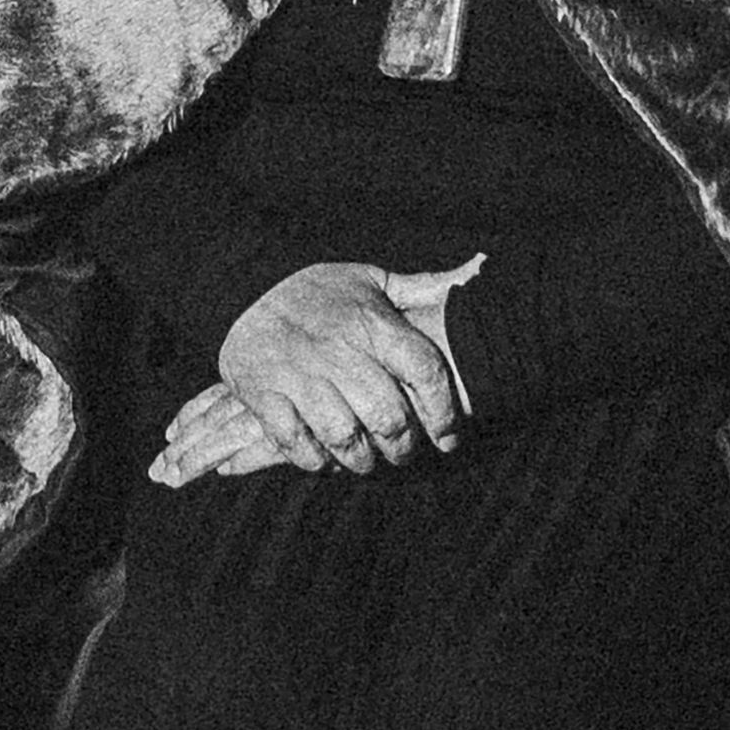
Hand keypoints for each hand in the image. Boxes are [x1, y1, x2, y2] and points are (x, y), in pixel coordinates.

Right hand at [157, 259, 465, 478]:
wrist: (246, 284)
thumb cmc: (319, 291)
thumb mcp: (374, 280)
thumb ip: (426, 288)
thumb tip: (483, 268)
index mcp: (373, 323)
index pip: (426, 372)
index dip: (445, 413)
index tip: (448, 437)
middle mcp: (339, 350)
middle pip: (389, 416)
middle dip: (403, 447)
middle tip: (403, 452)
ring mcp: (299, 374)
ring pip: (345, 437)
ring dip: (362, 461)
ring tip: (366, 461)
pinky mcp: (265, 394)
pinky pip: (297, 444)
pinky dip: (315, 460)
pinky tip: (325, 458)